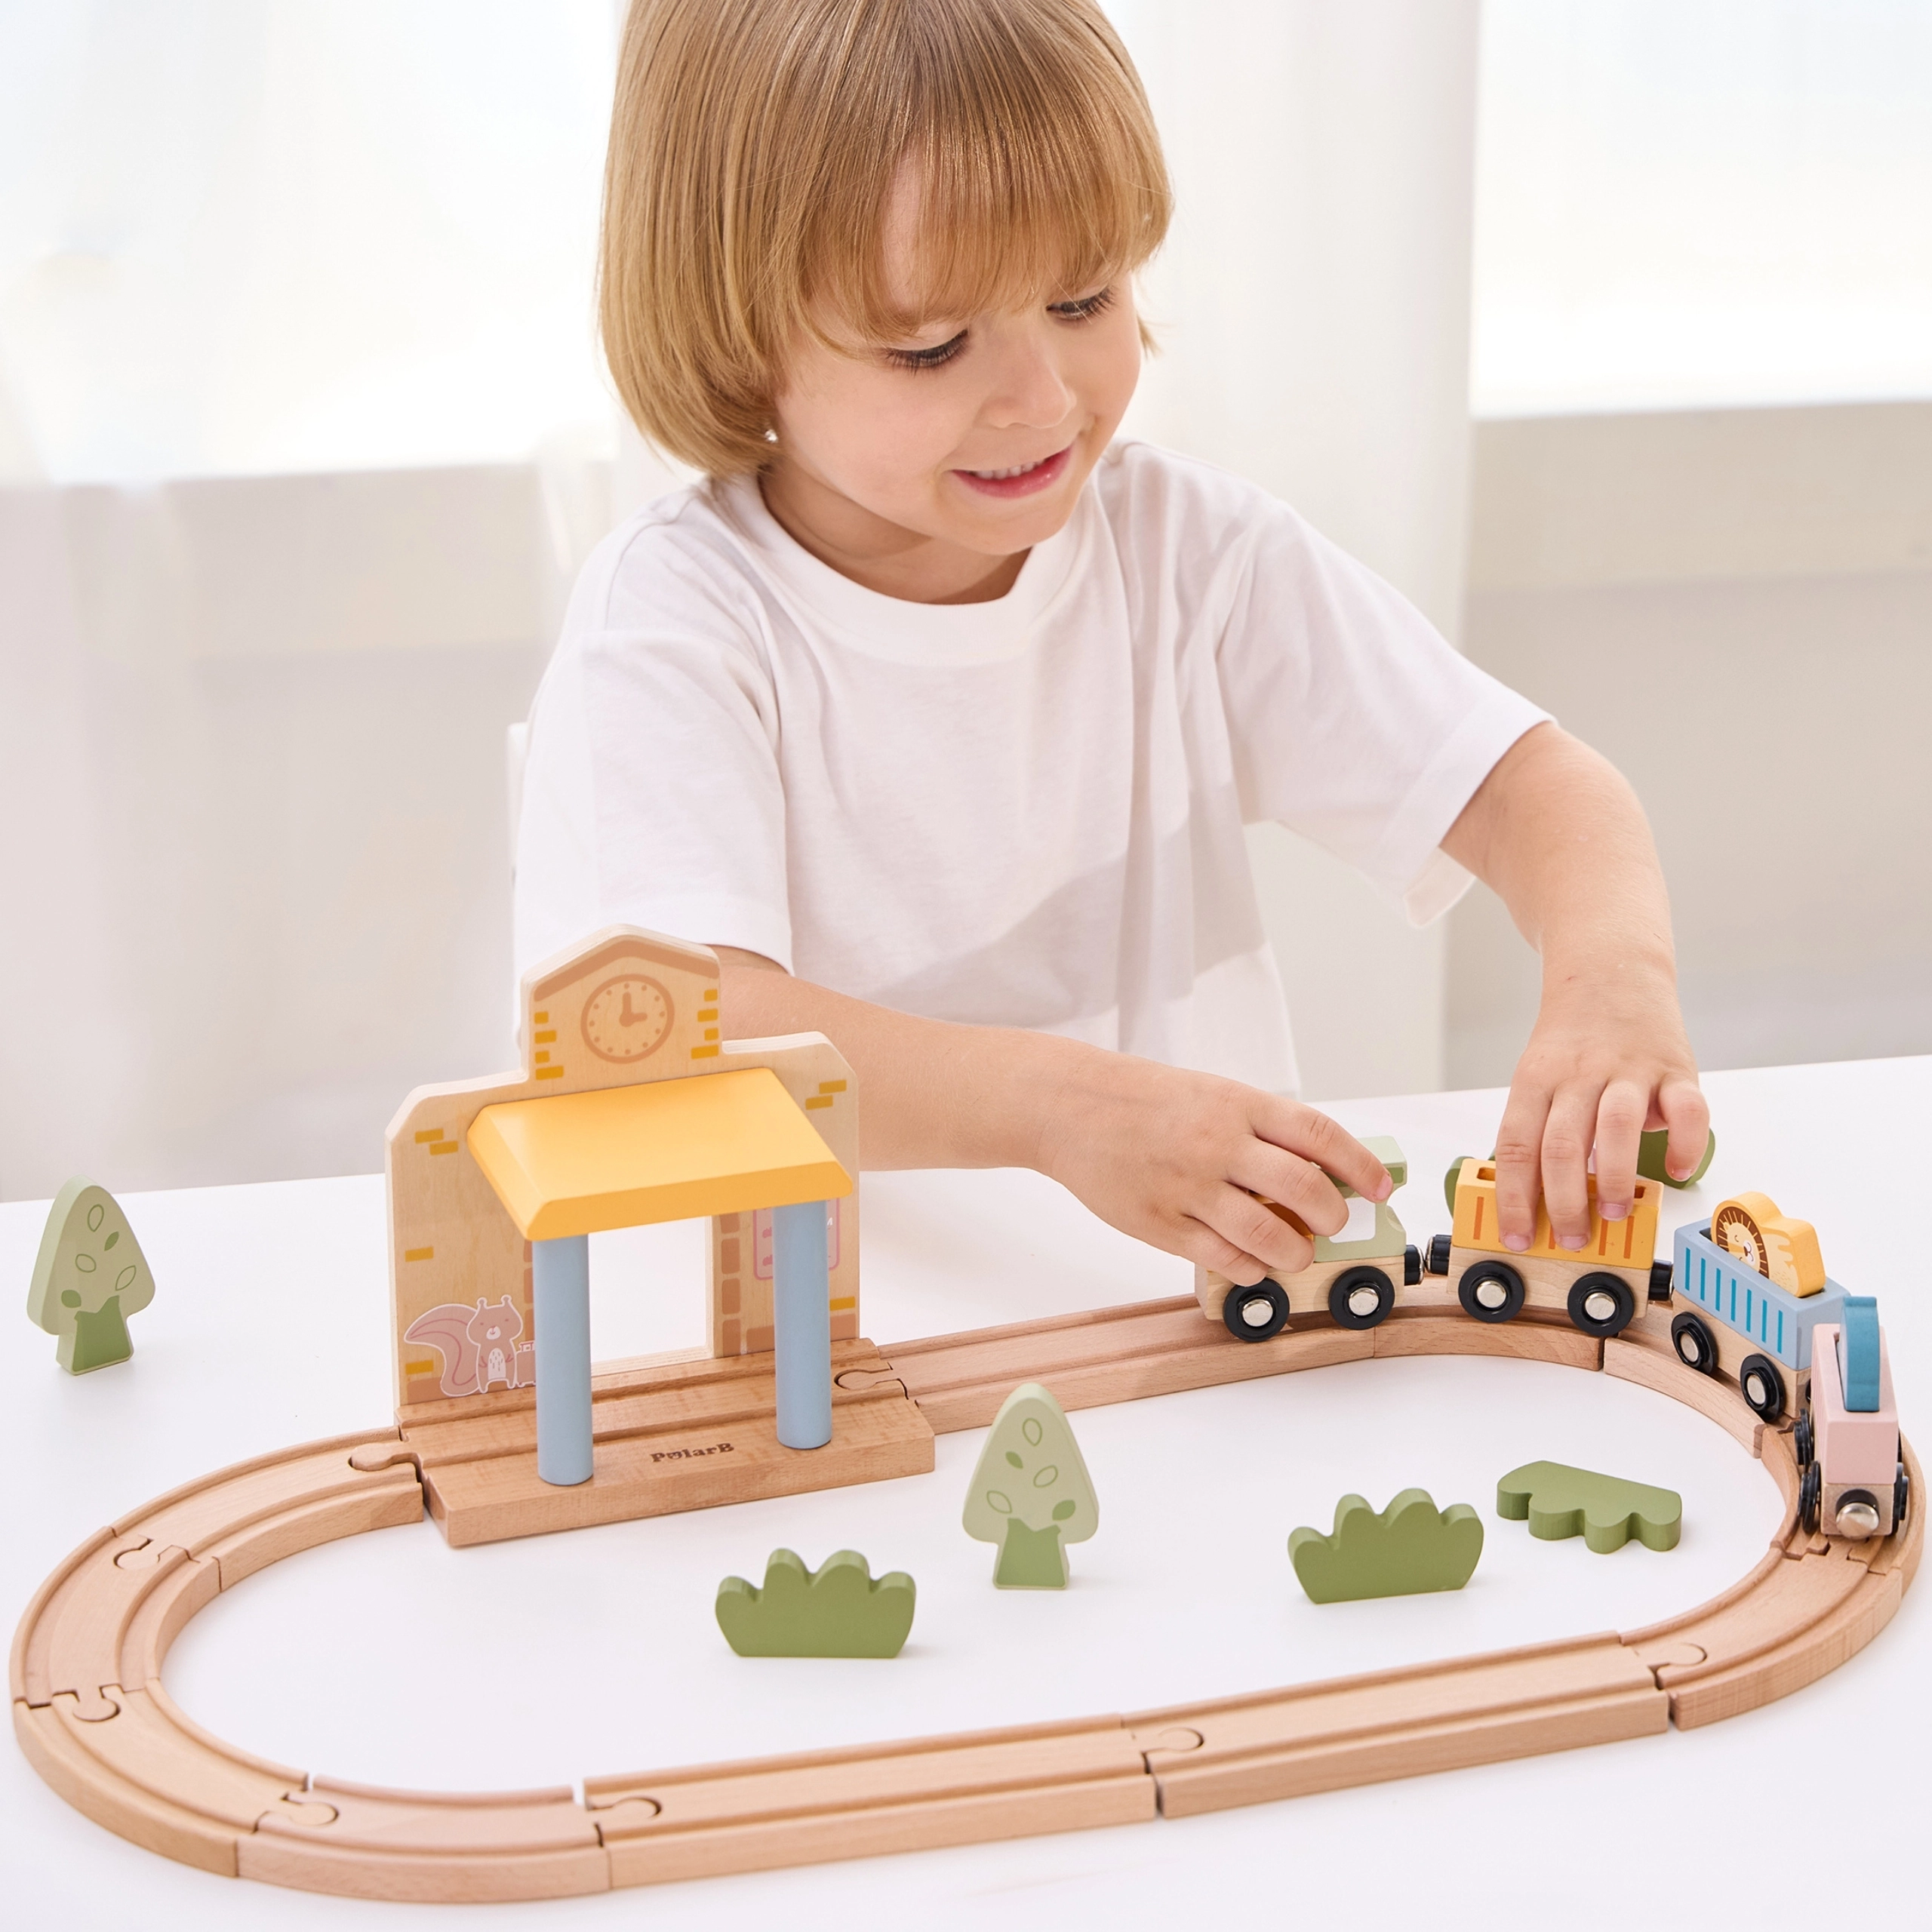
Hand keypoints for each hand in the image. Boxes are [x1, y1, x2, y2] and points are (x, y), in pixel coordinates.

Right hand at [1030, 1043, 1393, 1284]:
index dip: (1360, 1167)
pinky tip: (1252, 1263)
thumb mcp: (1212, 1094)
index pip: (1318, 1136)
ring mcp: (1188, 1186)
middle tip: (1331, 1224)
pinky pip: (1224, 1258)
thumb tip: (1317, 1172)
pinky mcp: (1160, 1223)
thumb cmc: (1144, 1100)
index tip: (1380, 1188)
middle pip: (1304, 1190)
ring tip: (1294, 1251)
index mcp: (1237, 1105)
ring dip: (1295, 1252)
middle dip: (1332, 1216)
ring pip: (1268, 1236)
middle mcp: (1218, 1144)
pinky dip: (1251, 1268)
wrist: (1070, 1106)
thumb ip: (1260, 1129)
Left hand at [1493, 957, 1707, 1251]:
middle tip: (1572, 1236)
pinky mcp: (1675, 1068)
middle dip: (1564, 1201)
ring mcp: (1630, 1069)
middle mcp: (1580, 1074)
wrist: (1611, 970)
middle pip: (1562, 1143)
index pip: (1516, 1145)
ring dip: (1613, 1176)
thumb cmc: (1573, 1037)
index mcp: (1536, 1079)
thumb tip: (1538, 1198)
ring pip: (1617, 1126)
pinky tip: (1676, 1170)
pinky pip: (1687, 1109)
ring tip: (1613, 1211)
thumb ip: (1540, 1127)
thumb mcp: (1539, 1073)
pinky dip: (1685, 1144)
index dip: (1514, 1197)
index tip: (1516, 1235)